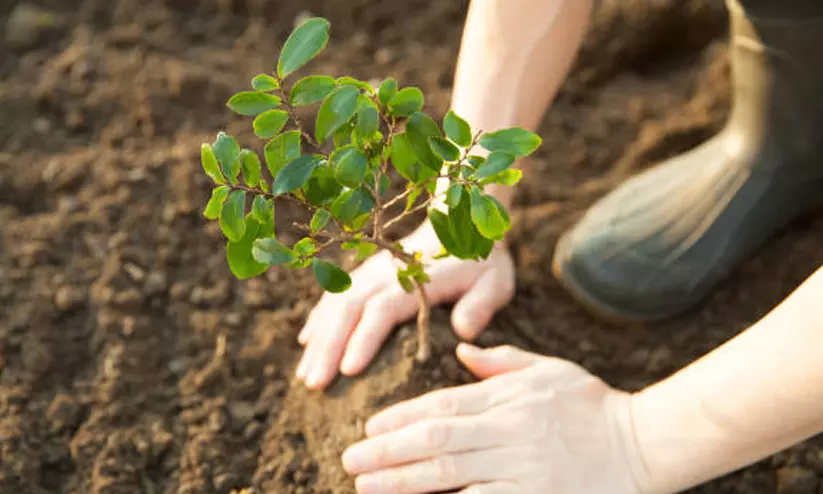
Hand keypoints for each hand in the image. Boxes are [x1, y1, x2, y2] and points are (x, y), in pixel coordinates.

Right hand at [295, 222, 515, 389]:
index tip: (348, 370)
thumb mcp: (494, 282)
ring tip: (304, 375)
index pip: (382, 310)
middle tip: (314, 384)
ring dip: (319, 339)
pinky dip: (319, 318)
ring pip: (335, 303)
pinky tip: (306, 343)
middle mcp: (385, 273)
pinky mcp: (364, 273)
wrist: (461, 223)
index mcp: (416, 278)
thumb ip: (480, 305)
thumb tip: (463, 332)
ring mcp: (371, 271)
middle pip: (348, 309)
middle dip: (329, 347)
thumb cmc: (480, 262)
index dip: (364, 339)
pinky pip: (334, 294)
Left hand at [341, 344, 646, 493]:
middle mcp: (510, 432)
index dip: (400, 418)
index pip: (442, 407)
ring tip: (367, 486)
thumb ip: (502, 361)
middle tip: (350, 461)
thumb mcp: (549, 369)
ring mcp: (523, 469)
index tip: (368, 429)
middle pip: (436, 442)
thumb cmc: (593, 405)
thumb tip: (462, 350)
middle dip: (388, 452)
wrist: (644, 444)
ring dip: (403, 482)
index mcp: (508, 399)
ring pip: (450, 476)